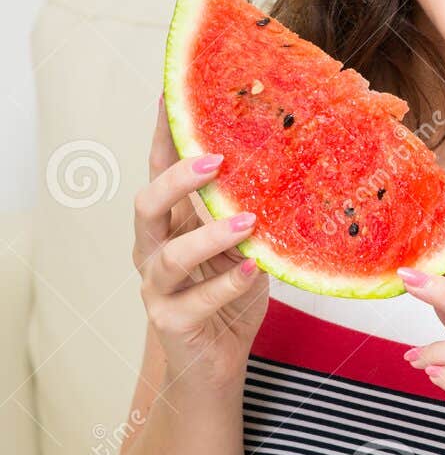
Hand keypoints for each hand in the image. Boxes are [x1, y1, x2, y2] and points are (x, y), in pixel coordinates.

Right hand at [131, 97, 269, 389]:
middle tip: (217, 161)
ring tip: (246, 221)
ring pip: (169, 255)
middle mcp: (154, 249)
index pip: (159, 170)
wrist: (216, 363)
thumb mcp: (244, 246)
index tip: (170, 92)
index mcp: (170, 223)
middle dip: (177, 179)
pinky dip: (227, 284)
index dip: (163, 133)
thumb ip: (249, 211)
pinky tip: (253, 269)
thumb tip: (288, 165)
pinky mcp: (170, 322)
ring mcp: (157, 287)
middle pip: (147, 204)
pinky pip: (196, 301)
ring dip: (208, 235)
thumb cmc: (231, 296)